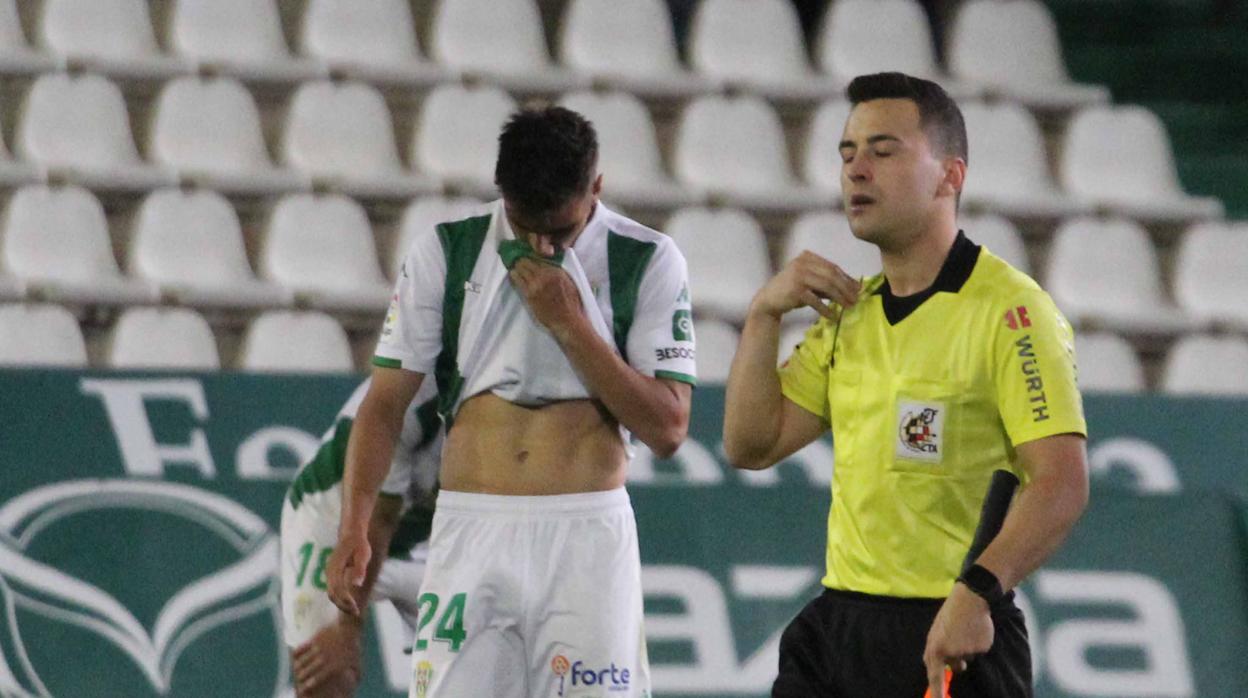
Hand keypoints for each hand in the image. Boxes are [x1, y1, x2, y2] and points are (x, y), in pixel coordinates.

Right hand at [292, 618, 362, 696]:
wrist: (349, 629)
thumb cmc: (353, 649)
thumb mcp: (356, 665)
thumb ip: (353, 676)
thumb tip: (353, 686)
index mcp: (335, 665)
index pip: (318, 679)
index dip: (309, 685)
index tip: (304, 689)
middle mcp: (326, 657)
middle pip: (307, 671)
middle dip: (301, 678)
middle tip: (298, 681)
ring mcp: (319, 648)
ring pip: (303, 661)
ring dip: (297, 668)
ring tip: (296, 672)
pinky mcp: (315, 639)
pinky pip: (301, 649)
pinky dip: (296, 654)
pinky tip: (294, 659)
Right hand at [325, 532, 369, 616]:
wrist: (350, 533)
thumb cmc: (359, 544)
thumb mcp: (363, 554)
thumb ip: (359, 569)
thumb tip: (357, 584)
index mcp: (336, 567)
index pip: (338, 589)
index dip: (346, 600)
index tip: (356, 608)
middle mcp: (329, 571)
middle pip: (332, 593)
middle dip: (343, 605)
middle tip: (356, 612)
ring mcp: (329, 573)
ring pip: (331, 592)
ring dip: (341, 603)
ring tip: (353, 610)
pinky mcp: (331, 574)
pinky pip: (332, 589)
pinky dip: (339, 598)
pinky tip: (349, 601)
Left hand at [509, 257, 584, 335]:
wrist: (567, 320)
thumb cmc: (571, 303)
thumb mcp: (569, 281)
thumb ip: (557, 271)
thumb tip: (547, 262)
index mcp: (556, 271)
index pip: (538, 256)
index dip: (531, 255)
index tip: (527, 255)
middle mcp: (544, 276)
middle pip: (525, 261)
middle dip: (521, 261)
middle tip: (519, 261)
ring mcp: (535, 285)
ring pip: (519, 269)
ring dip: (516, 268)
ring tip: (516, 268)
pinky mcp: (529, 295)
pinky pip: (517, 281)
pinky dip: (515, 277)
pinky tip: (514, 275)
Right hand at [751, 251, 860, 320]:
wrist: (768, 300)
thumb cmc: (791, 291)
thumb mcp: (809, 283)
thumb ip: (826, 282)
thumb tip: (852, 288)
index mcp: (807, 257)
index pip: (832, 267)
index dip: (847, 278)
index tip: (858, 288)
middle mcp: (802, 263)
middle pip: (831, 275)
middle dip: (846, 288)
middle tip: (856, 299)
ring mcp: (798, 275)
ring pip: (826, 286)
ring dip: (840, 298)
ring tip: (849, 307)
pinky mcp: (795, 290)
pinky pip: (816, 300)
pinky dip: (826, 309)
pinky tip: (833, 316)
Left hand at [923, 583, 994, 697]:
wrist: (970, 599)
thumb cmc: (951, 615)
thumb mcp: (938, 632)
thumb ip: (940, 651)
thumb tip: (955, 668)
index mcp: (935, 648)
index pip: (934, 676)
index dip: (937, 692)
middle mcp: (950, 652)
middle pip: (956, 667)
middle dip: (958, 661)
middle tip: (959, 643)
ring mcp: (966, 651)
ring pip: (968, 657)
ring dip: (968, 647)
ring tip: (965, 628)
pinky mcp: (981, 648)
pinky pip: (980, 651)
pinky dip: (979, 642)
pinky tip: (976, 629)